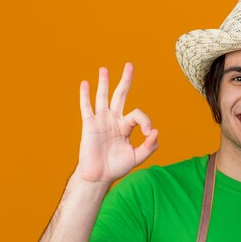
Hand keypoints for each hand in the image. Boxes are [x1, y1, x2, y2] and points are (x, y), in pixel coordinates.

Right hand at [75, 63, 158, 182]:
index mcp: (126, 126)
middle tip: (130, 65)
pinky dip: (85, 95)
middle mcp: (114, 120)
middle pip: (121, 95)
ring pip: (103, 97)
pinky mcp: (89, 125)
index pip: (137, 114)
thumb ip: (149, 146)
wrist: (99, 176)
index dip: (145, 121)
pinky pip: (86, 107)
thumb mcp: (137, 157)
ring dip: (104, 83)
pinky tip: (85, 84)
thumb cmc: (117, 167)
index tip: (147, 133)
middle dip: (125, 81)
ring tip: (104, 69)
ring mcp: (101, 121)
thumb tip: (155, 131)